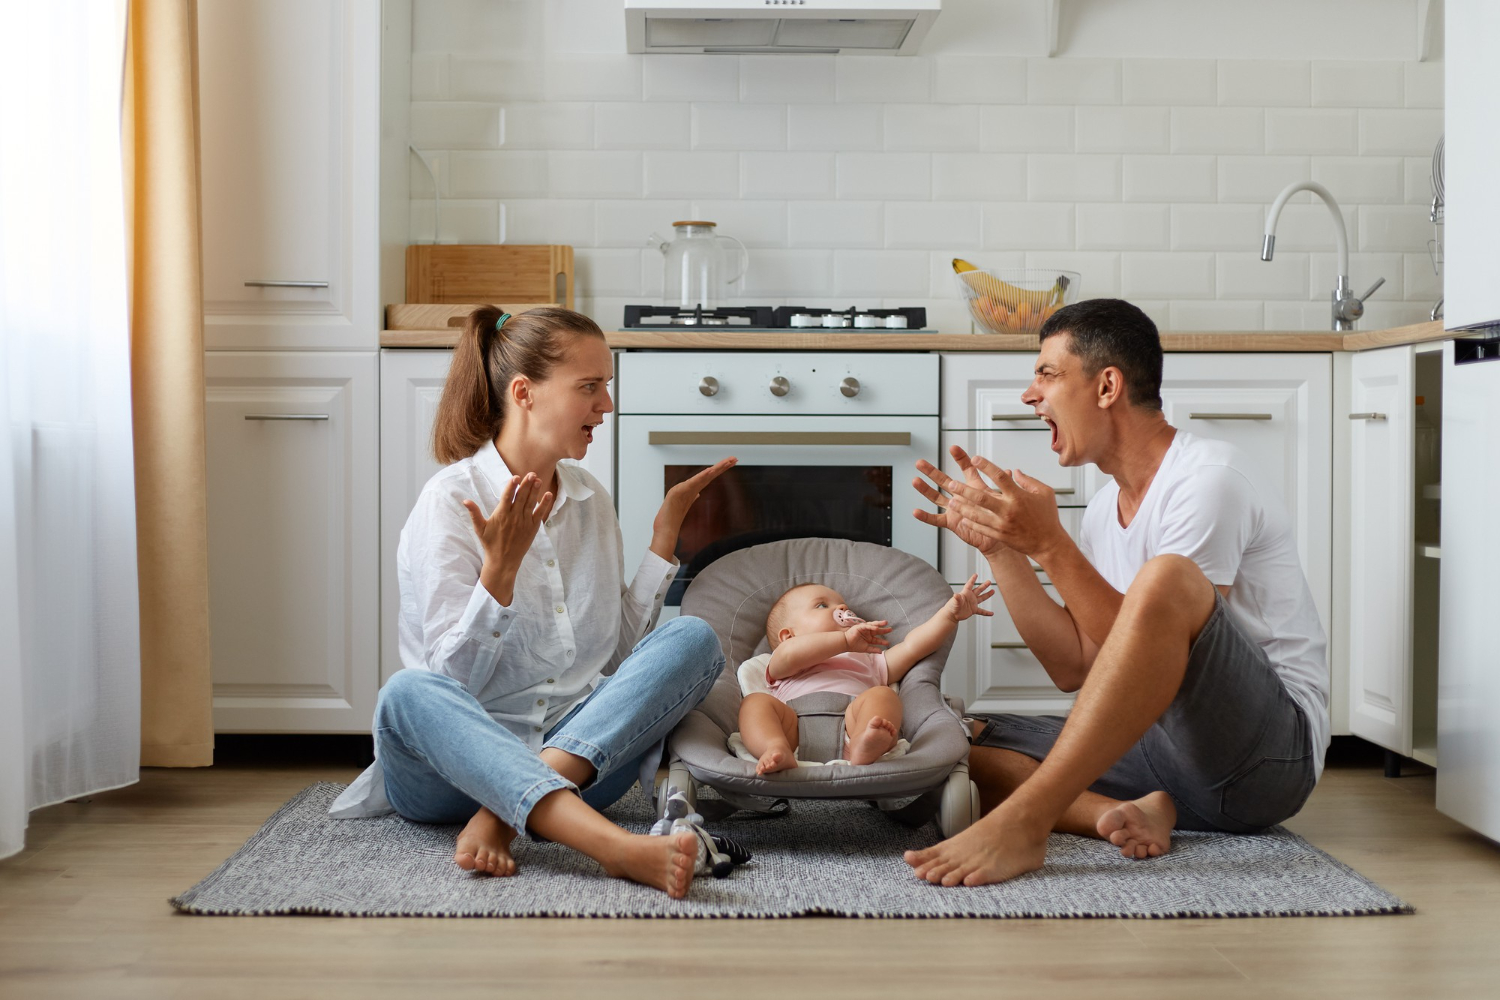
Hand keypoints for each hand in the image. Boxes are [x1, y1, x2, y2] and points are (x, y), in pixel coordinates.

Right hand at [462, 473, 554, 603]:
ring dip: (535, 491)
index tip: (516, 477)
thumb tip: (465, 500)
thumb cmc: (490, 543)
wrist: (503, 561)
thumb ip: (474, 513)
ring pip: (531, 503)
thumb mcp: (480, 528)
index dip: (512, 486)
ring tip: (538, 480)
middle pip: (521, 497)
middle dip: (526, 485)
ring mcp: (524, 522)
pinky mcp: (533, 528)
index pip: (507, 497)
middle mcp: (514, 517)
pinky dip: (544, 504)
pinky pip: (540, 514)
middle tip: (531, 473)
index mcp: (501, 515)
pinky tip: (548, 495)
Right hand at [650, 456, 736, 560]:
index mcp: (695, 489)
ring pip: (704, 476)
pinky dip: (701, 476)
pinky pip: (693, 483)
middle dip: (722, 466)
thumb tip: (697, 494)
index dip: (721, 469)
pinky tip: (709, 471)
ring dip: (716, 469)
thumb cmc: (672, 515)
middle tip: (735, 458)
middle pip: (710, 474)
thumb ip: (691, 497)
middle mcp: (691, 486)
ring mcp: (685, 488)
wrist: (665, 526)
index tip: (732, 463)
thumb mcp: (685, 504)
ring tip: (726, 462)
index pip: (710, 476)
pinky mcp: (680, 492)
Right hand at [843, 619, 891, 652]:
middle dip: (884, 630)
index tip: (888, 643)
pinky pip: (867, 626)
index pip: (877, 639)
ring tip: (885, 623)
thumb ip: (873, 649)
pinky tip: (876, 627)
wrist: (846, 644)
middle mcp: (867, 633)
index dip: (883, 641)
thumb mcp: (866, 648)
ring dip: (879, 624)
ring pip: (873, 625)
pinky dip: (871, 626)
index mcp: (868, 638)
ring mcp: (864, 629)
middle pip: (877, 630)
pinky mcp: (860, 627)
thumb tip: (881, 652)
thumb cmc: (854, 646)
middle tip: (891, 629)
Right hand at [912, 447, 1009, 556]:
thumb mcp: (1002, 499)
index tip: (954, 448)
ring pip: (936, 497)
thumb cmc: (1000, 518)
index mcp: (974, 488)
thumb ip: (1003, 485)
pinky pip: (936, 519)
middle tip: (920, 462)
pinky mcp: (951, 522)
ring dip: (925, 489)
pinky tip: (916, 511)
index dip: (960, 458)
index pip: (966, 469)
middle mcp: (961, 496)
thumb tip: (1010, 471)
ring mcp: (954, 508)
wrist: (997, 538)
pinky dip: (926, 516)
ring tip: (915, 480)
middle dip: (931, 471)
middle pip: (943, 480)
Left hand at [914, 445, 1067, 561]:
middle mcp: (1008, 509)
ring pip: (977, 515)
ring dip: (962, 507)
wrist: (1048, 543)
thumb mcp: (1045, 493)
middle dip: (964, 489)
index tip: (975, 458)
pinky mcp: (1000, 535)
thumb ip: (1028, 480)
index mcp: (1019, 496)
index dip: (986, 466)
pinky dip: (970, 523)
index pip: (1000, 476)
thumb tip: (1013, 471)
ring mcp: (1002, 524)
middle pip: (981, 497)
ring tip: (951, 501)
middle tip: (951, 483)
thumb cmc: (1048, 517)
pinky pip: (981, 528)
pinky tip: (961, 518)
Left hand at [947, 574, 996, 622]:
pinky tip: (991, 613)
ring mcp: (972, 603)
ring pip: (981, 598)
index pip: (970, 584)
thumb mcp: (954, 601)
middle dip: (984, 585)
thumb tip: (955, 595)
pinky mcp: (973, 610)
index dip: (972, 579)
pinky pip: (981, 611)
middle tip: (989, 581)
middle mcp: (970, 597)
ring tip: (993, 591)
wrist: (951, 615)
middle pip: (978, 589)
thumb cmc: (951, 607)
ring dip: (987, 595)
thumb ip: (957, 598)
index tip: (976, 574)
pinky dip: (986, 612)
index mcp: (966, 593)